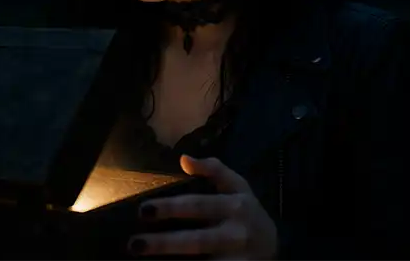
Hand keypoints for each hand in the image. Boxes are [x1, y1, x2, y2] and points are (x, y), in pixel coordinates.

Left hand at [128, 155, 276, 259]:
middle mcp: (236, 233)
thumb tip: (184, 159)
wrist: (275, 245)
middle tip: (134, 244)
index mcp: (234, 205)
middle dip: (163, 244)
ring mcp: (237, 257)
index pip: (197, 205)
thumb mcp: (237, 185)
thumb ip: (214, 170)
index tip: (142, 211)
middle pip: (195, 240)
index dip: (170, 208)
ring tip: (143, 260)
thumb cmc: (247, 211)